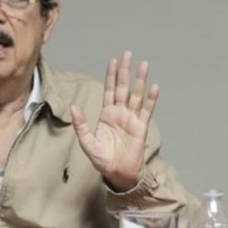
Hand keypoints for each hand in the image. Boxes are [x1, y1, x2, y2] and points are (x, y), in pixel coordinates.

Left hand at [71, 50, 159, 190]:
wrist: (117, 174)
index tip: (113, 60)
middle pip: (123, 87)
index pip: (109, 90)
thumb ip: (81, 124)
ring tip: (144, 64)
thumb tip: (74, 107)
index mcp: (107, 114)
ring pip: (136, 95)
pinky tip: (154, 87)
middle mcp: (120, 113)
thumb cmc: (102, 159)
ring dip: (140, 80)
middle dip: (125, 71)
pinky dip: (151, 99)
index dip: (111, 75)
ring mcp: (132, 119)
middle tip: (128, 54)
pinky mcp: (141, 127)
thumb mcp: (87, 142)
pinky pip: (146, 110)